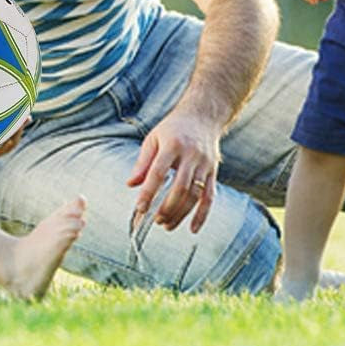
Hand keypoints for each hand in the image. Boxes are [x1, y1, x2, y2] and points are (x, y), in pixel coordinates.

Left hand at [127, 108, 220, 233]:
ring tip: (166, 225)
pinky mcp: (213, 172)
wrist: (203, 115)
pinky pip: (209, 197)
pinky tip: (193, 229)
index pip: (159, 172)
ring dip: (181, 214)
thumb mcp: (153, 139)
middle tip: (155, 220)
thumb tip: (131, 184)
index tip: (140, 208)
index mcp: (172, 145)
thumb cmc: (174, 128)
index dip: (149, 192)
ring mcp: (204, 164)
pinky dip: (202, 215)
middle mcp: (191, 155)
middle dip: (167, 207)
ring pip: (195, 195)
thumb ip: (142, 162)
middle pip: (180, 187)